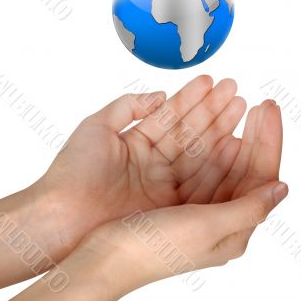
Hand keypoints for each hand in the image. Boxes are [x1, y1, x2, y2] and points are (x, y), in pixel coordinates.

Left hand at [36, 75, 249, 253]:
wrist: (61, 218)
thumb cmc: (73, 173)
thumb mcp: (97, 127)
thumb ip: (129, 106)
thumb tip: (160, 95)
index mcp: (136, 143)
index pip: (170, 116)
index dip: (191, 98)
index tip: (212, 82)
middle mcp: (153, 162)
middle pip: (188, 131)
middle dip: (212, 109)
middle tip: (234, 89)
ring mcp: (163, 182)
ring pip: (196, 150)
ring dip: (219, 128)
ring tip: (239, 105)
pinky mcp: (169, 204)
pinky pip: (197, 178)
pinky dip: (215, 159)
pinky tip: (232, 140)